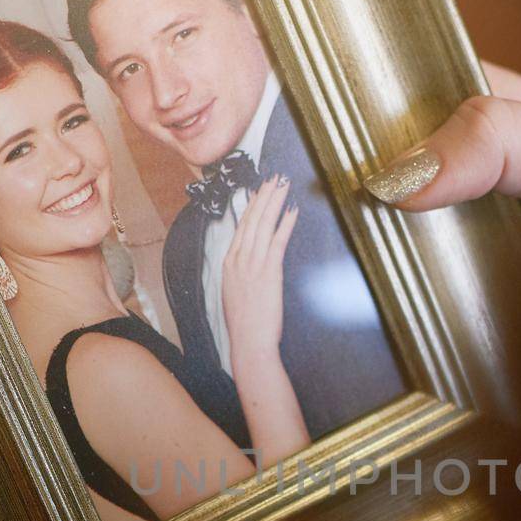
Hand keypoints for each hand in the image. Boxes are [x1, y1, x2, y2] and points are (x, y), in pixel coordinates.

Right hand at [220, 174, 296, 365]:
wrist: (249, 343)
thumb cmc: (245, 325)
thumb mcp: (235, 294)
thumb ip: (241, 275)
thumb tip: (250, 264)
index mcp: (228, 264)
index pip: (241, 227)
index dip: (251, 206)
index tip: (258, 190)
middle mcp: (238, 260)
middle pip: (251, 220)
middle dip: (263, 196)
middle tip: (273, 178)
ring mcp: (252, 265)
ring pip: (263, 225)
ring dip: (274, 202)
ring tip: (282, 185)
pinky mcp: (268, 272)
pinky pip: (277, 242)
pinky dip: (285, 224)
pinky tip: (292, 211)